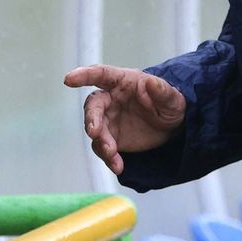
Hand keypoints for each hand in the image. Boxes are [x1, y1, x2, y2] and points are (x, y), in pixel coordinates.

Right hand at [63, 64, 185, 175]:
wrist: (172, 128)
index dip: (83, 75)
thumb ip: (162, 91)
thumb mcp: (173, 98)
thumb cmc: (171, 104)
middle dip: (91, 119)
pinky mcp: (111, 139)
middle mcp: (111, 99)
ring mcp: (109, 120)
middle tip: (94, 133)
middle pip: (94, 106)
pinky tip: (118, 166)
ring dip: (101, 143)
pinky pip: (104, 148)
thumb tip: (150, 82)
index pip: (100, 74)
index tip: (69, 79)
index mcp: (123, 81)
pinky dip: (109, 158)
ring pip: (96, 130)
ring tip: (112, 155)